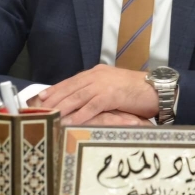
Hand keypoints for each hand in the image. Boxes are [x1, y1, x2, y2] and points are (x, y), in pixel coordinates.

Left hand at [38, 64, 158, 124]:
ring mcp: (104, 84)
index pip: (72, 81)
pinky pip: (91, 106)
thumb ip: (98, 91)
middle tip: (39, 108)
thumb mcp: (113, 87)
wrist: (156, 88)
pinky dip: (79, 115)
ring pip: (77, 96)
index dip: (56, 89)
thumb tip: (83, 101)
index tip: (42, 97)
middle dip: (54, 98)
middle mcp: (97, 76)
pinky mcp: (111, 95)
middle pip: (71, 87)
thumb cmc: (136, 90)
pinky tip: (70, 121)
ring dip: (62, 107)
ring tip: (50, 116)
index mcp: (97, 72)